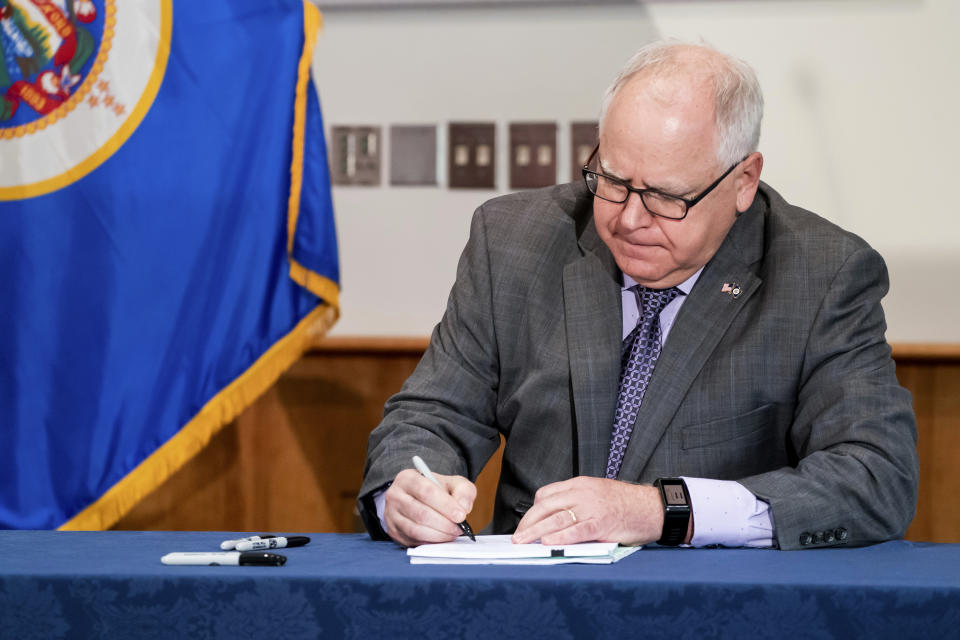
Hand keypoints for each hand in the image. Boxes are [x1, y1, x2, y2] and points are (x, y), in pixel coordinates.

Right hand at [383, 468, 476, 546]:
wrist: (418, 498)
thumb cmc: (436, 490)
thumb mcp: (453, 483)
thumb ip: (463, 491)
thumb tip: (463, 508)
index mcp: (408, 478)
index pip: (426, 492)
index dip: (445, 505)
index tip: (461, 515)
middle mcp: (395, 496)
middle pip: (421, 513)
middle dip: (444, 524)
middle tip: (459, 528)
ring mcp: (392, 515)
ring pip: (416, 530)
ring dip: (438, 535)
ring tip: (453, 533)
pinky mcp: (394, 531)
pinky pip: (413, 541)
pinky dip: (430, 542)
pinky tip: (442, 537)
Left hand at [512, 477, 668, 545]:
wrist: (654, 507)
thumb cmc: (628, 504)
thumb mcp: (598, 493)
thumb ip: (578, 502)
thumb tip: (556, 519)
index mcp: (581, 484)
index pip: (547, 494)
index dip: (534, 510)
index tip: (527, 523)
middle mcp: (583, 493)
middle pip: (546, 505)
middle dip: (528, 522)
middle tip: (517, 536)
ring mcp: (592, 507)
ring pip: (556, 518)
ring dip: (535, 531)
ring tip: (523, 542)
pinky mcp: (602, 523)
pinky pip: (576, 530)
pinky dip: (559, 537)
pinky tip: (547, 542)